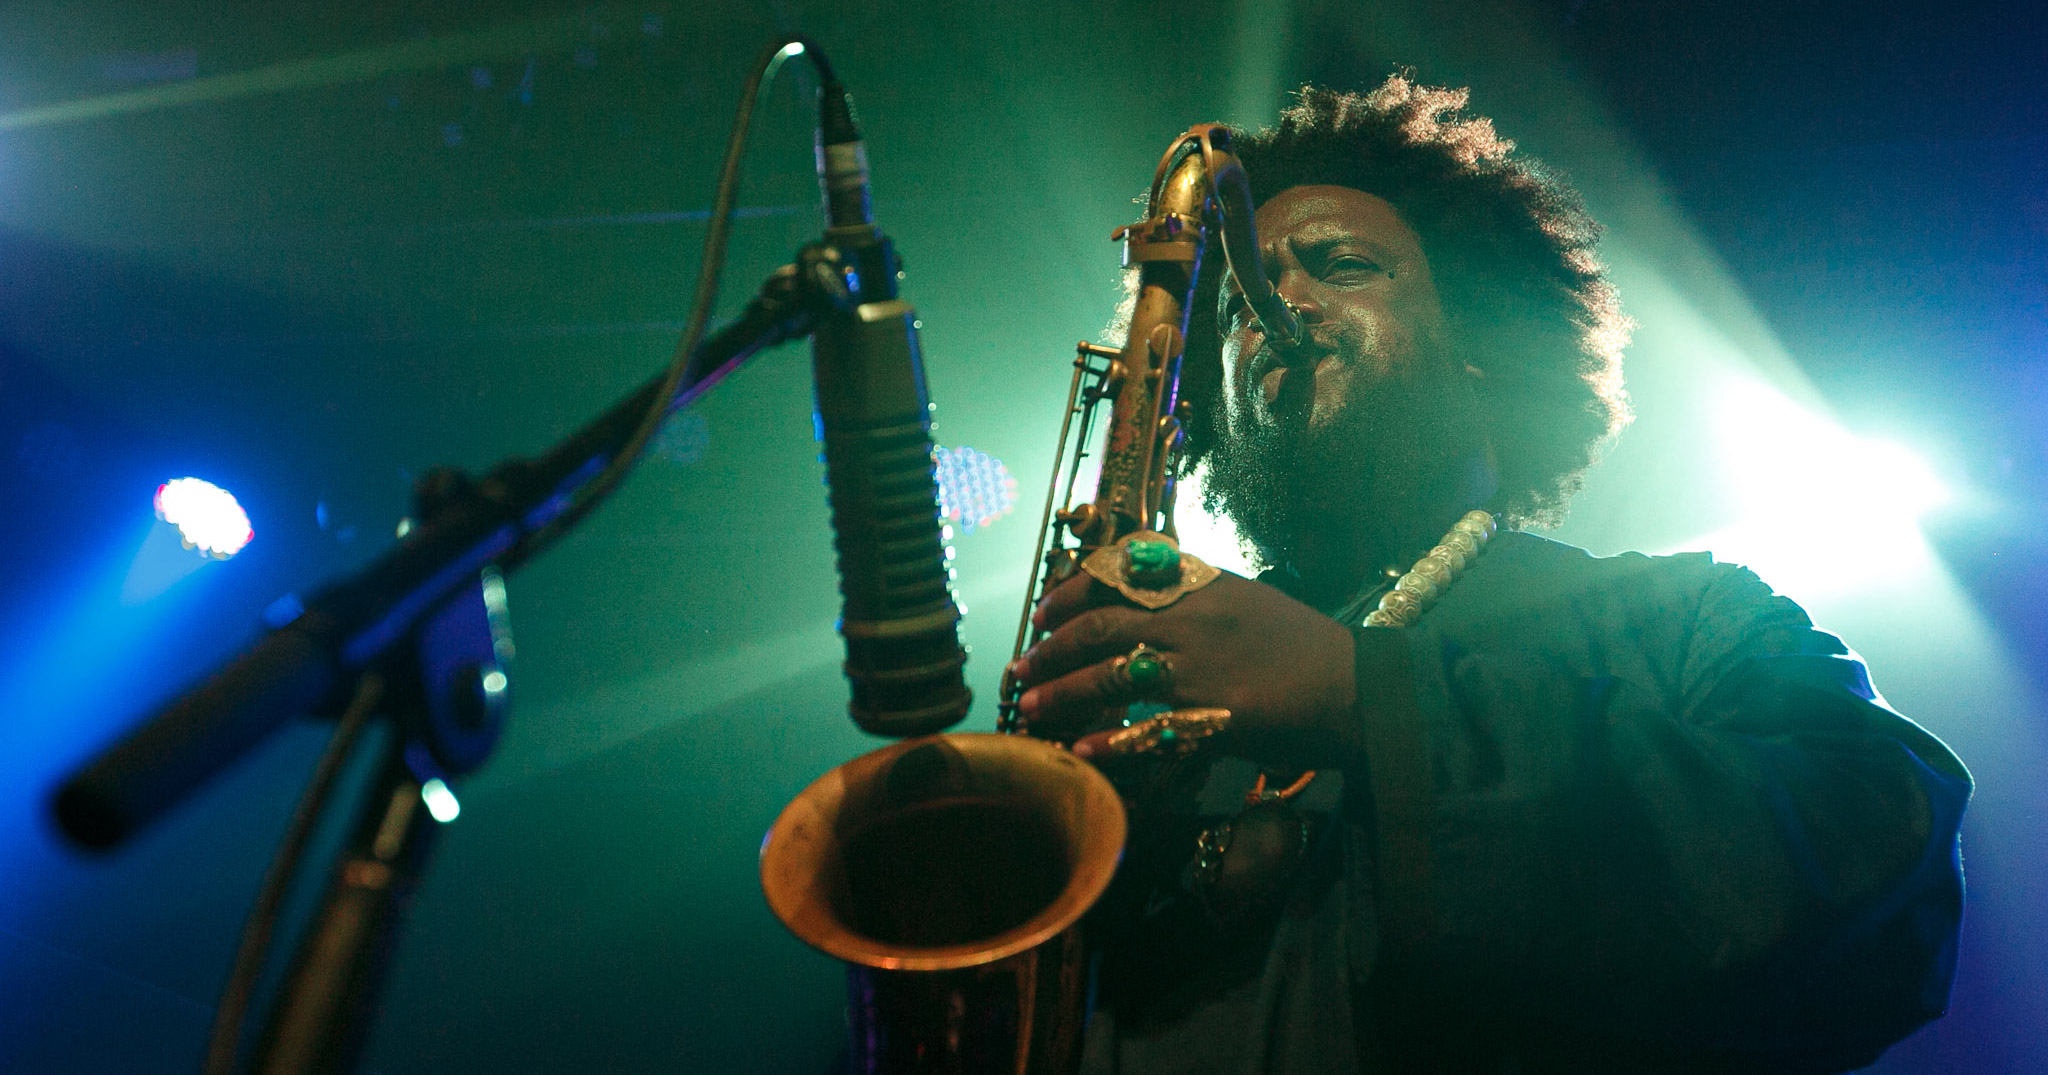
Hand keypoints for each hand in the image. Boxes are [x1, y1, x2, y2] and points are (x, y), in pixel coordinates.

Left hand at [1009, 569, 1361, 769]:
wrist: (1358, 688)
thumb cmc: (1301, 647)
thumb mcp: (1246, 599)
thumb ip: (1193, 593)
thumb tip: (1138, 592)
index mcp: (1202, 585)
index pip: (1119, 576)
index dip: (1070, 594)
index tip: (1041, 612)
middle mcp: (1198, 619)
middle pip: (1103, 626)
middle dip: (1051, 649)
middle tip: (1020, 668)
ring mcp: (1207, 668)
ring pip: (1115, 675)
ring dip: (1065, 694)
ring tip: (1032, 708)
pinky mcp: (1220, 716)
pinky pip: (1152, 730)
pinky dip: (1111, 742)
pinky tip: (1082, 752)